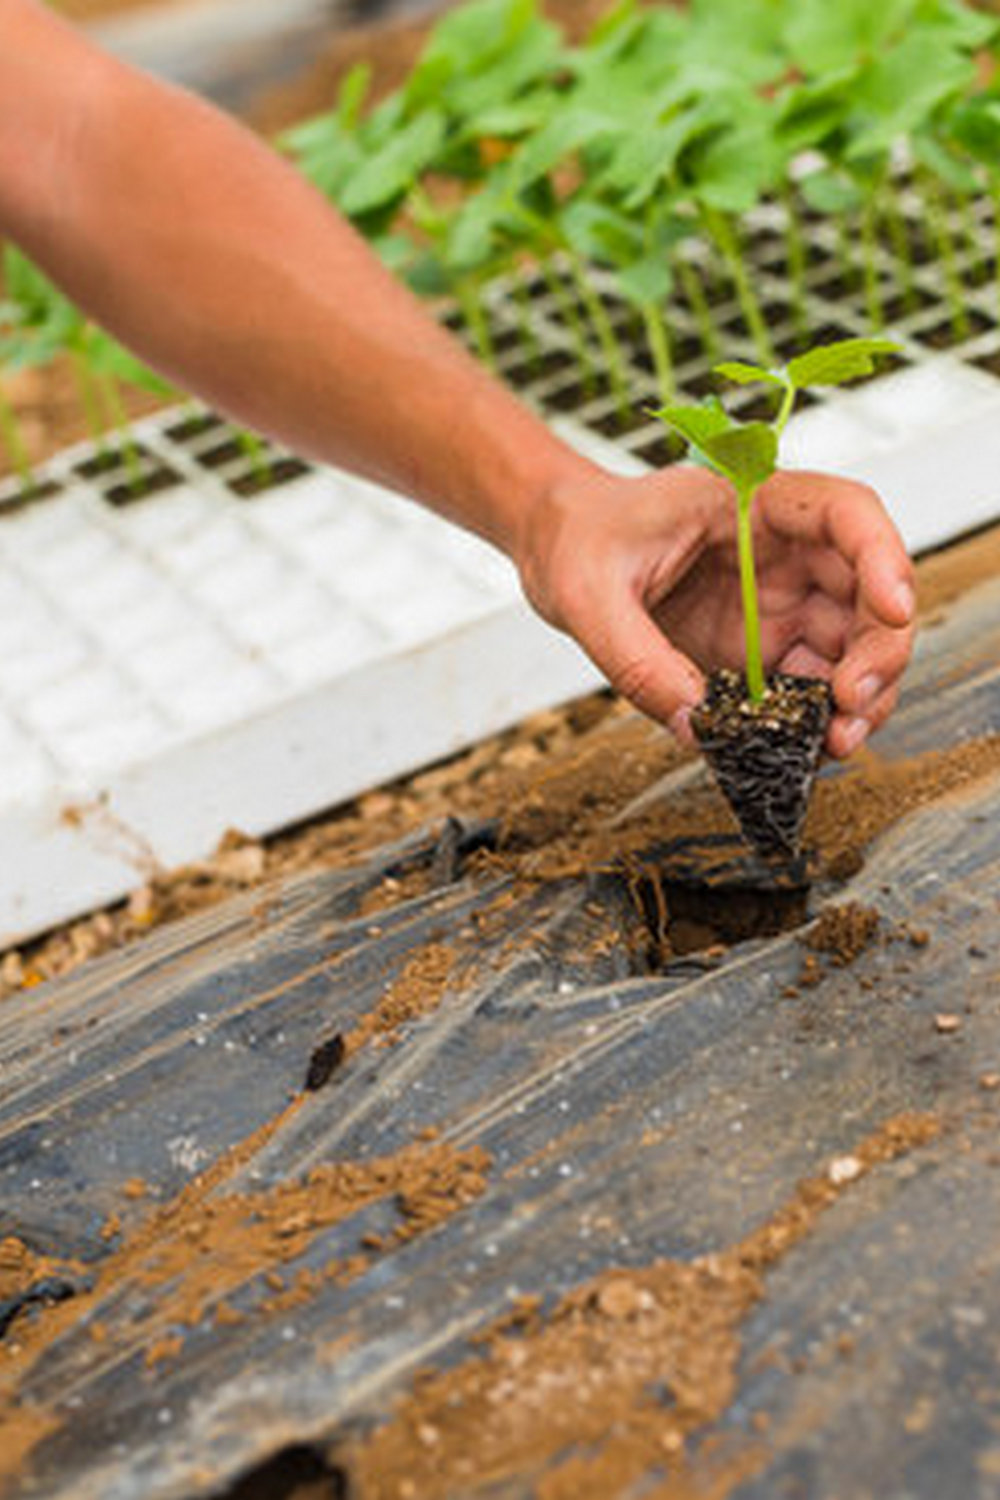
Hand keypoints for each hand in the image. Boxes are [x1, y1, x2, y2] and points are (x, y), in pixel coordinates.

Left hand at [517, 462, 915, 757]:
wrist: (559, 547)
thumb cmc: (579, 539)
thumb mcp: (588, 592)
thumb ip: (638, 659)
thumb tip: (696, 727)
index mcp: (753, 505)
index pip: (846, 514)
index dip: (884, 556)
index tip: (893, 607)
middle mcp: (782, 554)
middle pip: (869, 592)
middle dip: (879, 651)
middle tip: (852, 707)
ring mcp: (776, 605)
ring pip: (850, 649)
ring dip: (859, 698)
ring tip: (836, 743)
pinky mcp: (758, 650)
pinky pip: (806, 687)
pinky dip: (817, 720)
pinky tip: (806, 749)